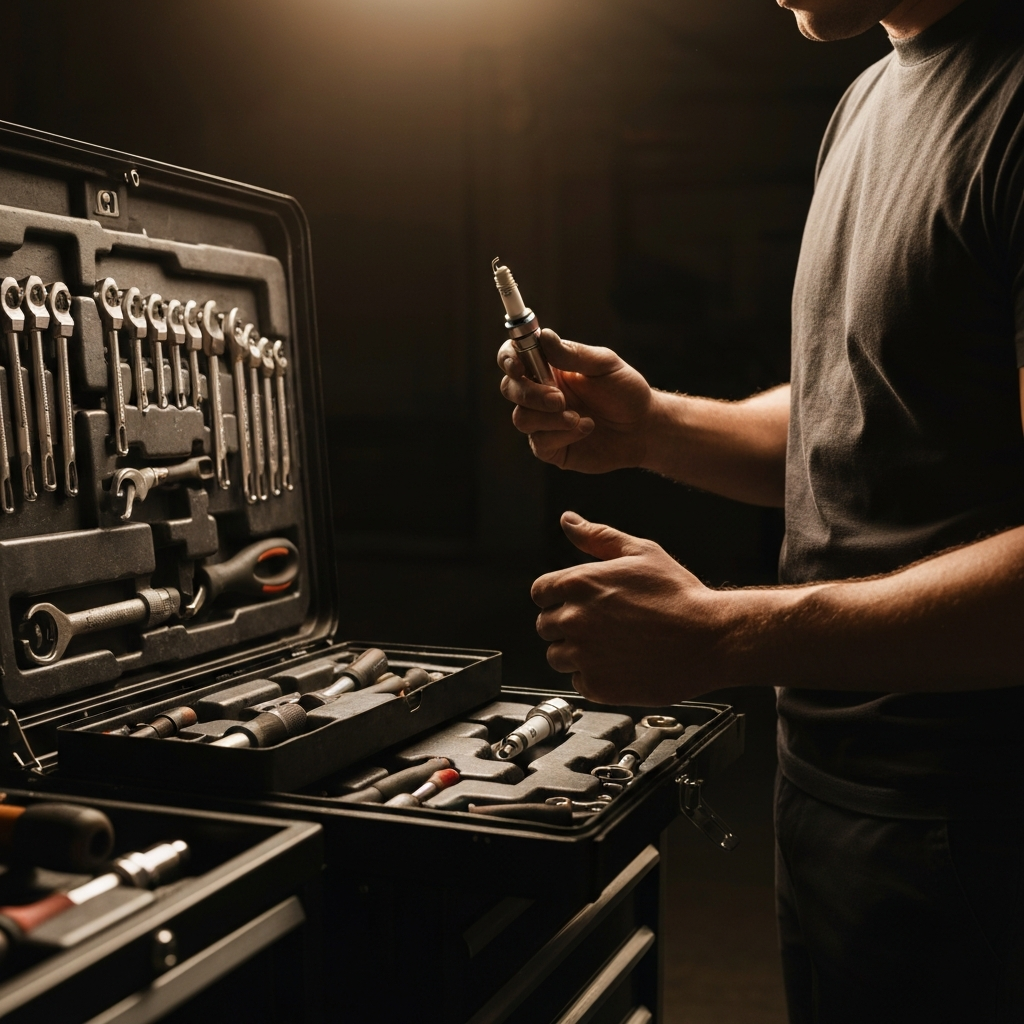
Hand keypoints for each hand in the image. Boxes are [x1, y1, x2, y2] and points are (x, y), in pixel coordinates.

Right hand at [498, 329, 652, 472]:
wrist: (644, 428)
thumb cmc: (625, 392)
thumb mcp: (605, 366)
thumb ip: (573, 354)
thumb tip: (544, 336)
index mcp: (548, 368)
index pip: (513, 358)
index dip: (508, 359)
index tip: (517, 366)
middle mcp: (540, 394)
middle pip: (510, 389)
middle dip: (529, 394)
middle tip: (559, 398)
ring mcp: (544, 422)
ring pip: (521, 418)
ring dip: (549, 418)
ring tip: (578, 417)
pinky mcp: (551, 448)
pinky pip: (540, 442)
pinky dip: (563, 434)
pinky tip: (586, 428)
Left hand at [532, 512, 730, 703]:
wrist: (710, 638)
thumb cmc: (680, 595)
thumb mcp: (641, 552)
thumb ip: (597, 536)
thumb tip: (569, 521)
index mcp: (579, 583)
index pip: (540, 592)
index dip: (557, 597)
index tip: (576, 602)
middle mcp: (575, 619)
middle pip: (545, 626)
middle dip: (565, 624)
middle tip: (600, 625)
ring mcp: (584, 655)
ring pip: (557, 657)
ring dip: (576, 652)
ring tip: (611, 646)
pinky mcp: (598, 685)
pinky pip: (579, 683)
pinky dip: (594, 677)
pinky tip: (620, 664)